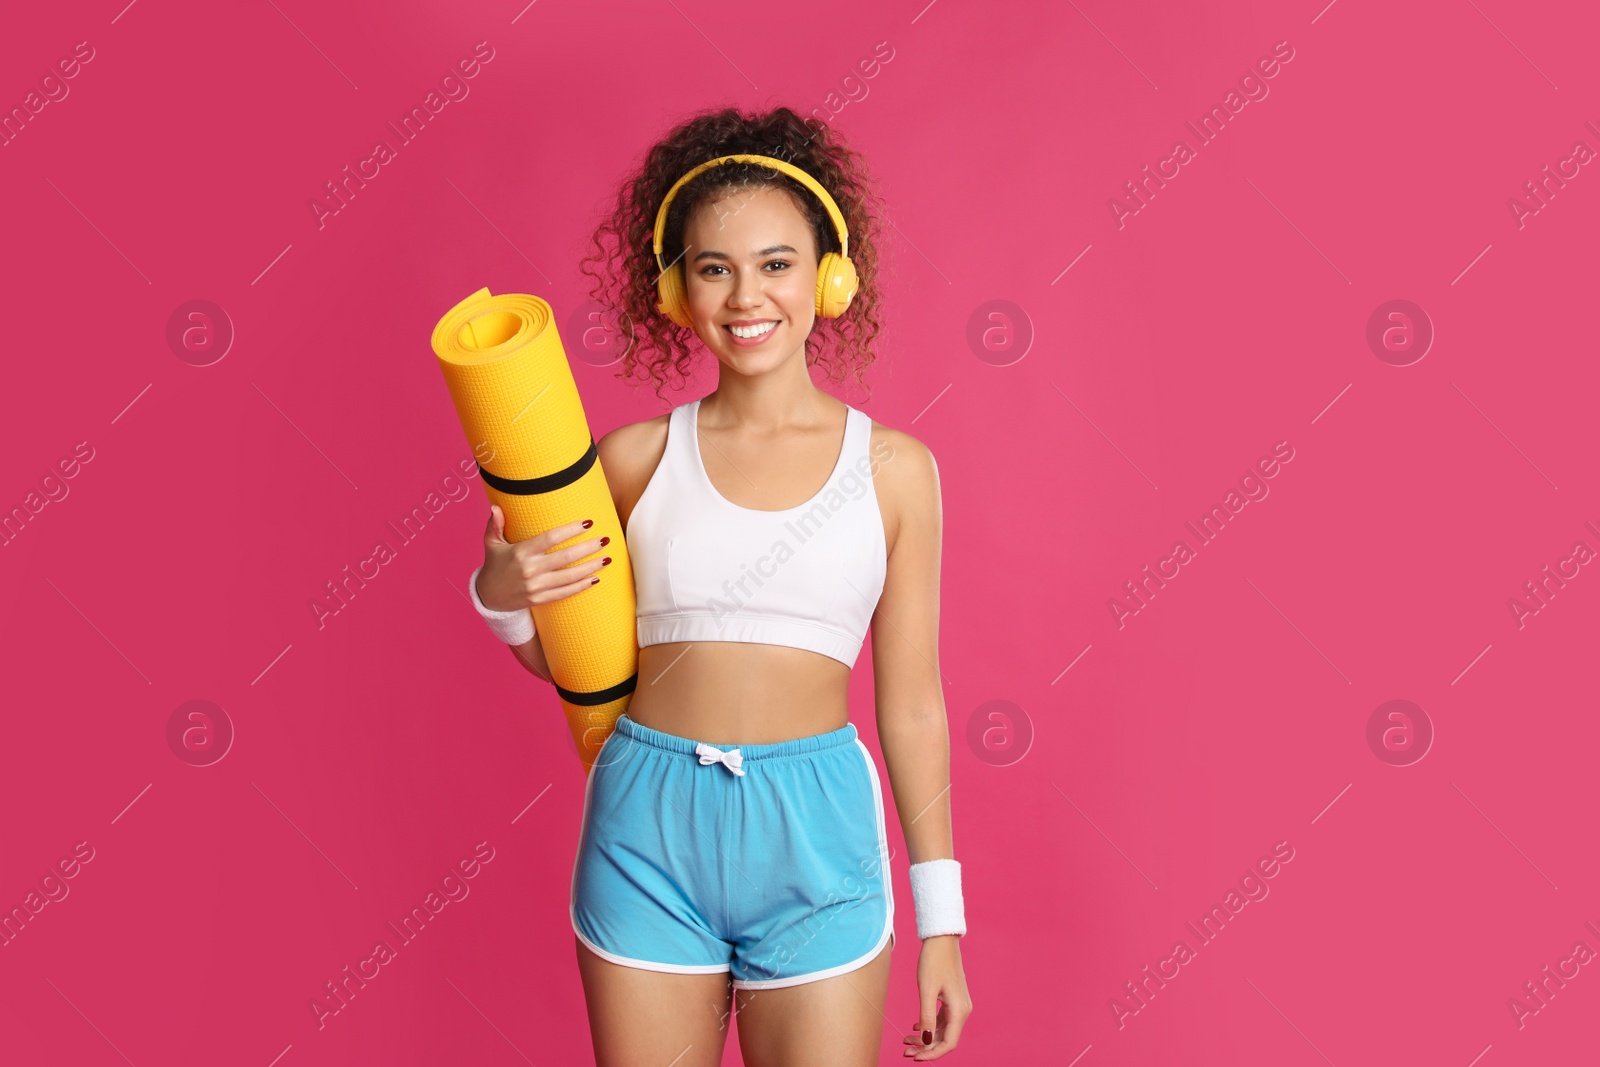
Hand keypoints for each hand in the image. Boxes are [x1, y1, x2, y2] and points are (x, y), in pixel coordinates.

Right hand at [477, 506, 611, 610]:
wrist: (488, 597)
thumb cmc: (494, 565)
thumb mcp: (491, 543)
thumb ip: (494, 524)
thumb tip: (496, 506)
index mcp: (521, 553)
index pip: (550, 538)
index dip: (570, 530)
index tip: (587, 523)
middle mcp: (530, 570)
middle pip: (565, 558)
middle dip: (588, 548)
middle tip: (605, 539)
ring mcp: (536, 587)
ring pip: (569, 577)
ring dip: (590, 567)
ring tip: (607, 558)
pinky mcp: (540, 599)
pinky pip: (565, 593)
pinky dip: (581, 586)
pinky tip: (595, 578)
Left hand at [902, 934, 971, 1058]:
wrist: (941, 940)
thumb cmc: (934, 961)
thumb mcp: (926, 990)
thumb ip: (927, 1017)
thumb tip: (927, 1040)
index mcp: (959, 1011)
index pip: (948, 1043)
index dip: (931, 1054)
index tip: (914, 1057)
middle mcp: (962, 1010)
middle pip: (945, 1038)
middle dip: (925, 1047)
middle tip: (905, 1050)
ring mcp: (958, 1005)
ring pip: (942, 1030)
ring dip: (925, 1037)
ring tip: (906, 1039)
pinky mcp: (952, 999)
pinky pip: (942, 1019)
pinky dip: (929, 1025)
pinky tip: (915, 1026)